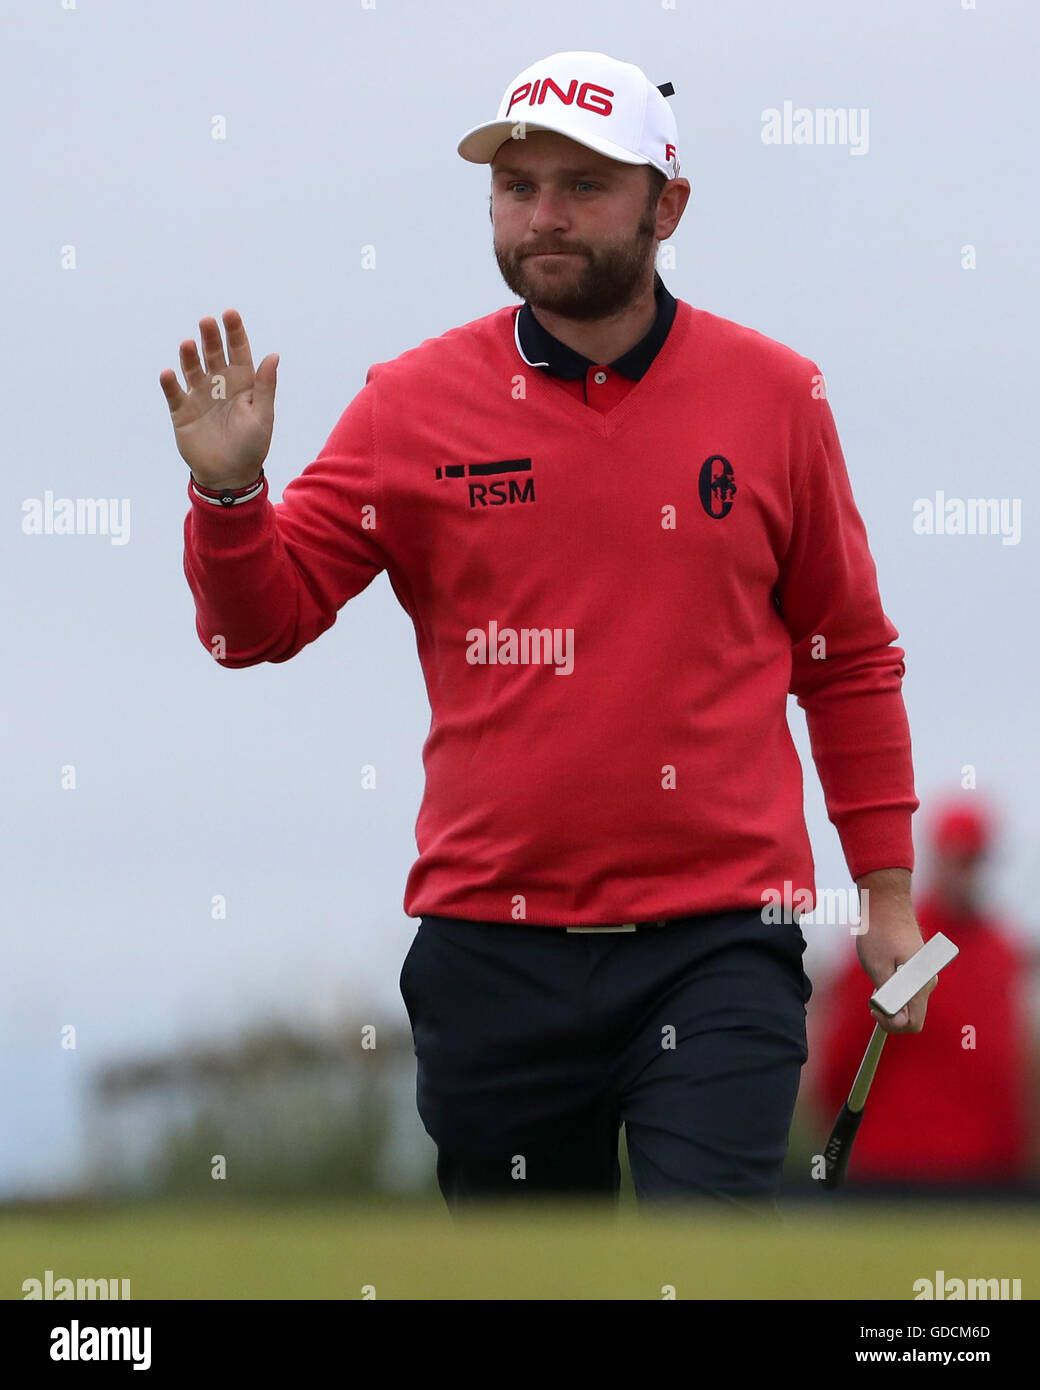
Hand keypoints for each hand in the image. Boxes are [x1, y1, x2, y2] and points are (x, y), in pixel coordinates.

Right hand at [159, 309, 277, 488]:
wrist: (230, 477)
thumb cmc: (251, 447)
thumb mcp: (262, 416)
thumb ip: (265, 386)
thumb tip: (273, 355)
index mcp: (243, 383)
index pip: (239, 351)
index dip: (234, 332)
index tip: (229, 313)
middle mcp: (220, 385)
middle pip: (214, 354)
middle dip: (210, 338)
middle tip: (207, 322)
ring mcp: (199, 396)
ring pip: (192, 369)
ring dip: (189, 356)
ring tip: (187, 344)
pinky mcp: (182, 412)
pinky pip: (174, 394)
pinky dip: (170, 383)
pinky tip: (168, 373)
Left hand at [855, 869, 935, 1034]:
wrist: (887, 903)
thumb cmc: (879, 932)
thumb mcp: (877, 966)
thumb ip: (887, 994)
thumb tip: (894, 1017)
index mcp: (920, 984)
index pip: (913, 1023)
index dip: (891, 1023)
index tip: (873, 1007)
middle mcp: (927, 982)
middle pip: (912, 1015)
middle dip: (890, 1012)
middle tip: (871, 995)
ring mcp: (924, 975)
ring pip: (908, 1002)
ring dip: (891, 999)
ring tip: (876, 978)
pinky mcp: (918, 968)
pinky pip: (907, 990)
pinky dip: (893, 989)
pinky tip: (882, 971)